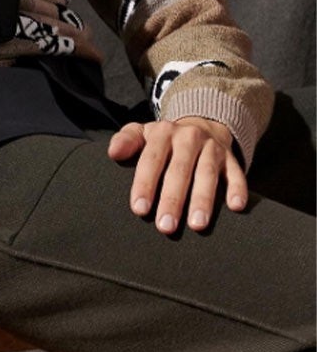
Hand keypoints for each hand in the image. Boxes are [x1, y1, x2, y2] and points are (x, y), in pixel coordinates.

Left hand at [107, 116, 247, 234]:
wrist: (201, 125)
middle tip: (166, 226)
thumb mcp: (142, 133)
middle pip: (179, 170)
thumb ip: (126, 141)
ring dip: (203, 199)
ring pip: (207, 173)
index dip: (145, 184)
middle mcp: (188, 138)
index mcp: (162, 133)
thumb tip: (113, 153)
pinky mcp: (231, 159)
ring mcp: (212, 148)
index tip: (140, 209)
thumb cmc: (163, 139)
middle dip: (172, 199)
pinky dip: (238, 189)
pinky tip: (236, 207)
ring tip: (197, 224)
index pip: (151, 160)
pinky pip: (237, 174)